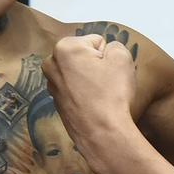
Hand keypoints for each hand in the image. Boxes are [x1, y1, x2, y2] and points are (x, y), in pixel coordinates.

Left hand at [42, 35, 136, 165]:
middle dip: (95, 65)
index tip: (110, 71)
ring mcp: (51, 85)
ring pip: (79, 73)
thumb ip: (115, 46)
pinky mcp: (56, 103)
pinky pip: (75, 89)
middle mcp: (51, 64)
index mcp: (64, 48)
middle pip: (83, 56)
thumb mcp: (122, 58)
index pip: (96, 41)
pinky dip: (83, 93)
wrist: (102, 133)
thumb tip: (107, 52)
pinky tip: (93, 104)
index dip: (107, 55)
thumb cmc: (111, 92)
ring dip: (89, 79)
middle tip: (106, 82)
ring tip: (101, 94)